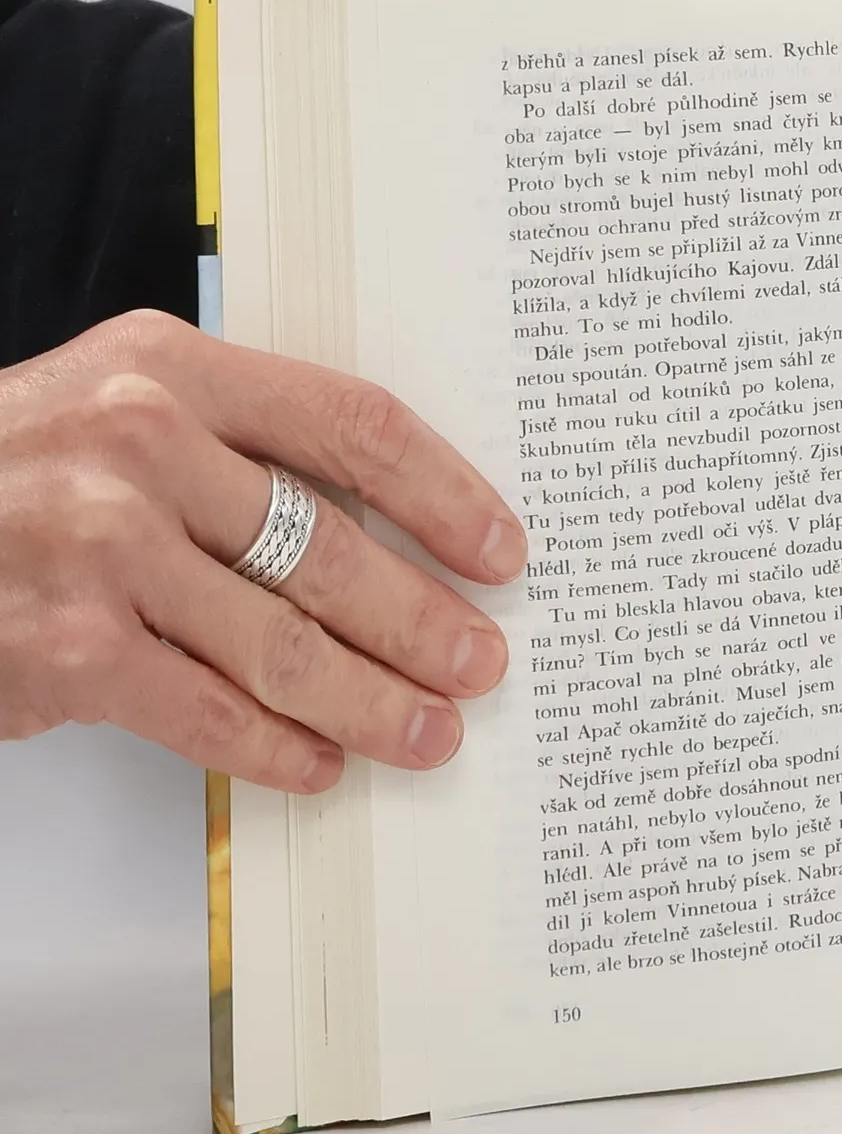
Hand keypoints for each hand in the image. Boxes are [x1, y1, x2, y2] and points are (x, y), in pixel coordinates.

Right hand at [0, 310, 525, 792]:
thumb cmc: (12, 471)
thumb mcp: (119, 410)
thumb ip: (238, 450)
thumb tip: (389, 534)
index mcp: (175, 370)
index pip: (354, 426)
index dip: (447, 495)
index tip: (501, 550)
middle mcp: (140, 445)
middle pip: (334, 549)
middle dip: (425, 621)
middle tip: (481, 663)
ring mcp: (99, 547)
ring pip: (284, 643)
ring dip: (373, 701)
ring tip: (428, 730)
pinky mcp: (65, 648)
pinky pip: (206, 711)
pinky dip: (275, 747)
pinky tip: (319, 763)